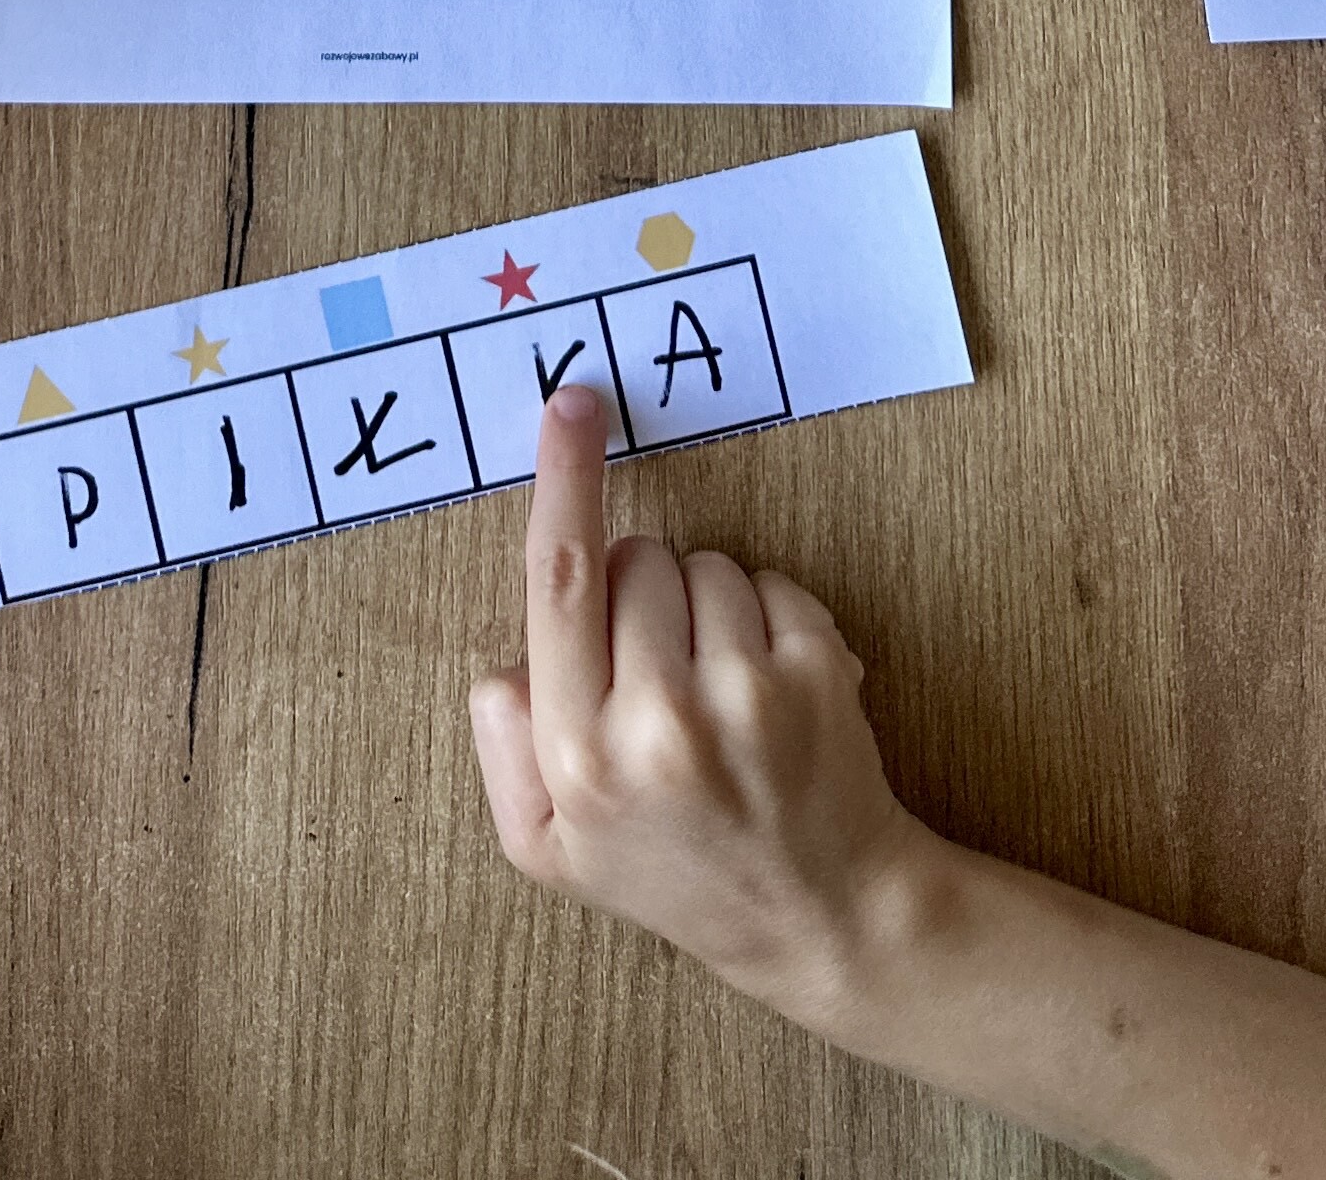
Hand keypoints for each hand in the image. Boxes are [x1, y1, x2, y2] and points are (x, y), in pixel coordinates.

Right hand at [468, 386, 932, 1040]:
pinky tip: (769, 691)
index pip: (560, 580)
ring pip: (703, 563)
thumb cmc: (675, 873)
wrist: (823, 921)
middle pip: (633, 559)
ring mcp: (745, 696)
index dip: (564, 480)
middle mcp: (658, 722)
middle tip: (660, 676)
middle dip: (639, 592)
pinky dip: (767, 619)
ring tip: (718, 694)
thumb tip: (505, 662)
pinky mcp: (817, 675)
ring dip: (705, 606)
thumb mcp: (549, 848)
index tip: (572, 404)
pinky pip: (768, 583)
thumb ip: (502, 750)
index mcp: (577, 755)